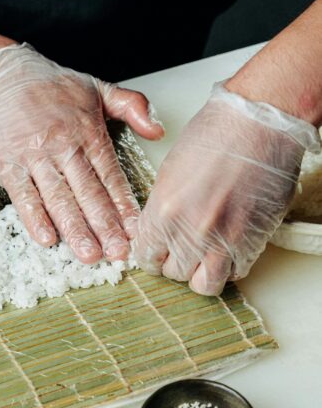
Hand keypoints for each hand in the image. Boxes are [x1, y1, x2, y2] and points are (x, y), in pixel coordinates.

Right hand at [0, 43, 163, 262]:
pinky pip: (23, 195)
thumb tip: (159, 130)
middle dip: (105, 226)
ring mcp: (34, 156)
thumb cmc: (48, 85)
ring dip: (75, 229)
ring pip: (59, 198)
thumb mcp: (96, 88)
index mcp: (88, 131)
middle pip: (88, 192)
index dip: (125, 205)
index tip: (138, 230)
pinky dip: (34, 218)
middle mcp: (63, 145)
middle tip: (119, 253)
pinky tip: (47, 238)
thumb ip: (132, 106)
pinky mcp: (7, 164)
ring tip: (89, 254)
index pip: (111, 175)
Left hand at [132, 82, 320, 294]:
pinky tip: (230, 248)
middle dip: (175, 262)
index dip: (151, 255)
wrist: (260, 123)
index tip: (157, 251)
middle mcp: (192, 231)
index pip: (146, 257)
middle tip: (183, 249)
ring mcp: (224, 240)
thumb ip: (162, 207)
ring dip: (202, 273)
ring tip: (205, 256)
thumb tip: (158, 231)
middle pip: (173, 273)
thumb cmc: (217, 133)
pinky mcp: (253, 241)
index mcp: (164, 210)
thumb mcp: (170, 170)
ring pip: (204, 284)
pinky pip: (236, 273)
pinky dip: (231, 265)